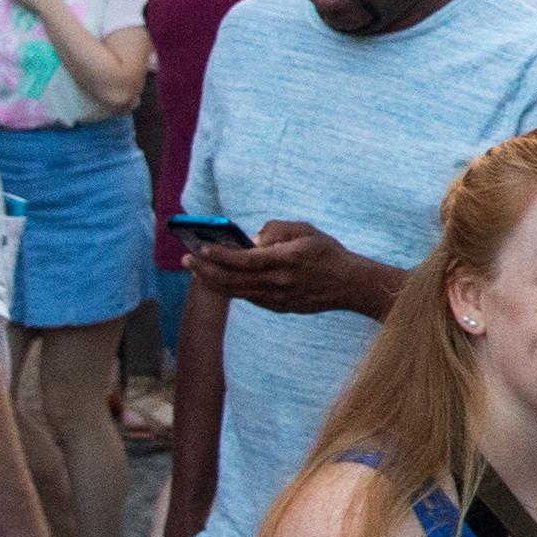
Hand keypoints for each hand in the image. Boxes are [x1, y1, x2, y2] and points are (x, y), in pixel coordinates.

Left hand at [188, 220, 399, 316]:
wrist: (349, 285)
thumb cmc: (327, 252)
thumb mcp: (306, 229)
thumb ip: (277, 229)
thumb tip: (250, 239)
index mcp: (287, 260)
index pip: (245, 260)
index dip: (220, 255)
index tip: (202, 247)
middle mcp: (280, 282)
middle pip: (233, 279)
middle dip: (206, 269)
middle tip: (187, 258)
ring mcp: (278, 298)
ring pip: (235, 292)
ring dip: (211, 281)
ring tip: (195, 269)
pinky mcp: (277, 307)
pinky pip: (246, 297)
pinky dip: (228, 288)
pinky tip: (216, 279)